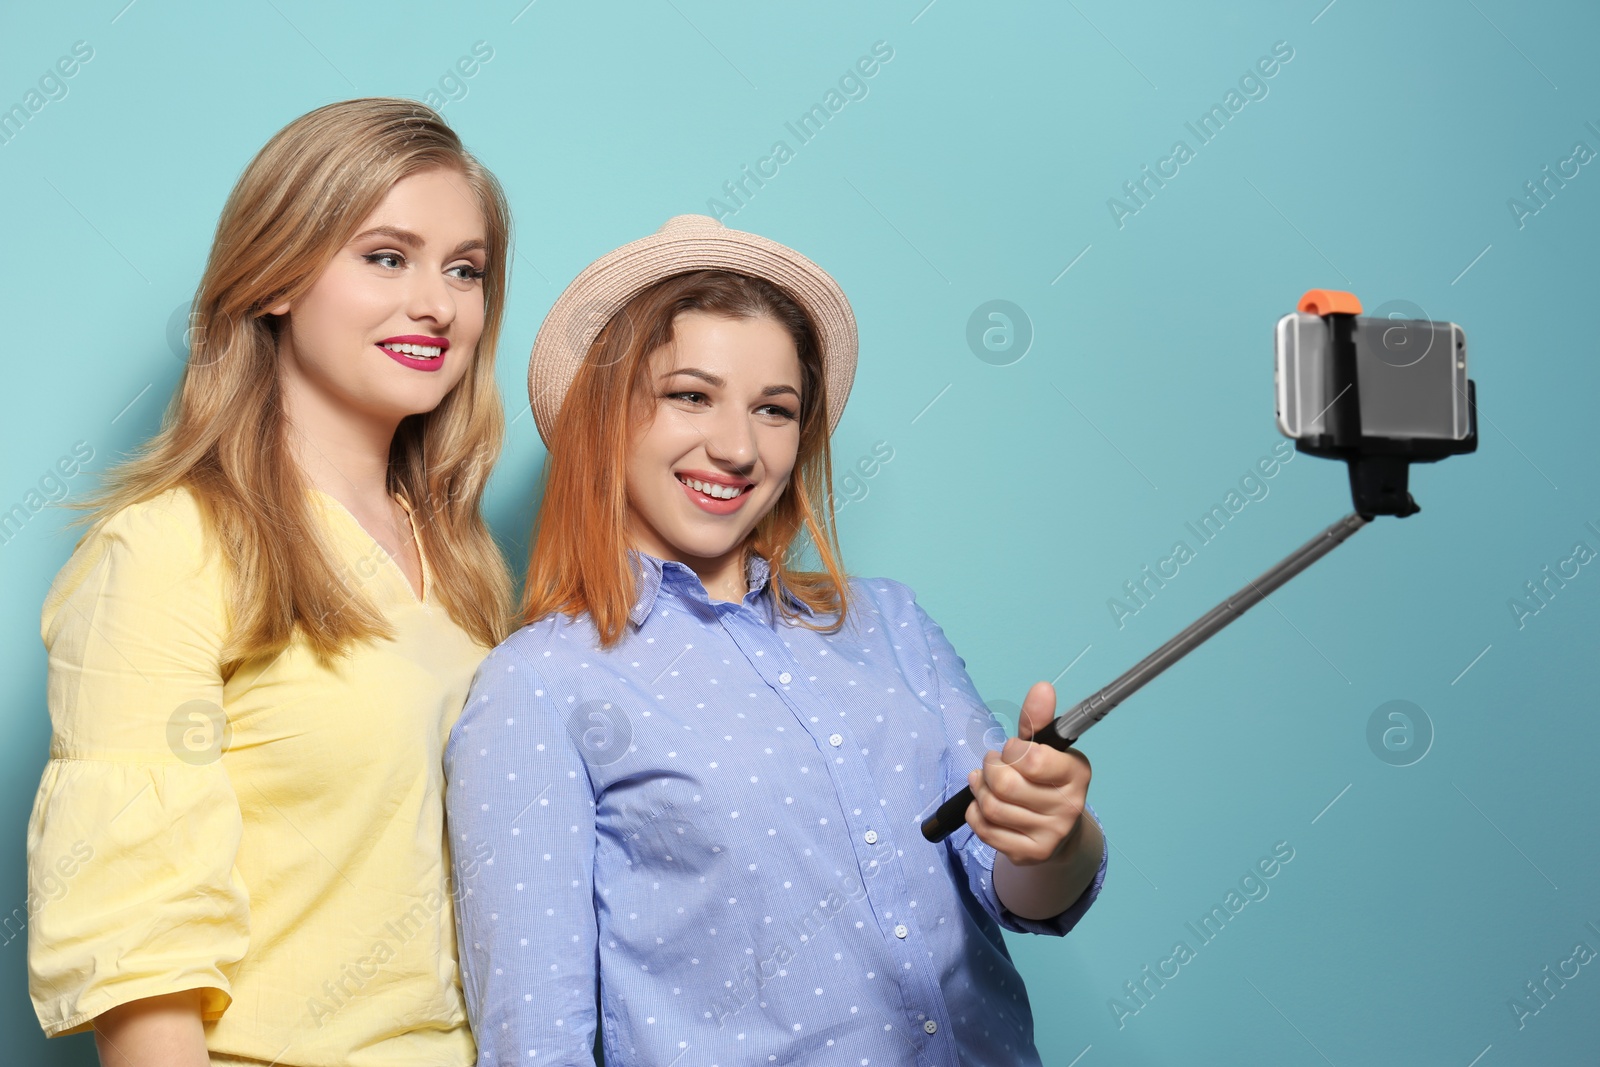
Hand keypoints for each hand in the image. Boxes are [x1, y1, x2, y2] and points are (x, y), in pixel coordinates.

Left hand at [964, 680, 1091, 866]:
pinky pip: (985, 829)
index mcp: (1077, 773)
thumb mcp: (1044, 747)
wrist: (1057, 831)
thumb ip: (1038, 719)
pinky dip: (975, 812)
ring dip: (980, 789)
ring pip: (992, 806)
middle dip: (990, 768)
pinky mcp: (1030, 854)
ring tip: (985, 782)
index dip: (1012, 751)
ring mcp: (1050, 834)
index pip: (1031, 759)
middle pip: (1005, 784)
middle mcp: (1069, 806)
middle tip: (992, 765)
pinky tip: (983, 804)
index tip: (1012, 750)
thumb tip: (1042, 687)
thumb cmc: (1045, 780)